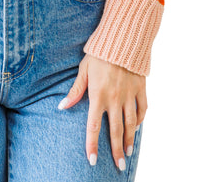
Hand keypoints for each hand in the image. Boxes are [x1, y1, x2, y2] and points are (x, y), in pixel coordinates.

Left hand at [58, 54, 146, 169]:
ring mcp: (129, 95)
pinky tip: (137, 128)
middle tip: (119, 166)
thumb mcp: (84, 70)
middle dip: (117, 151)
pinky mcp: (140, 88)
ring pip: (130, 124)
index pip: (94, 126)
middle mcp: (114, 98)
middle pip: (116, 131)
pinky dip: (140, 121)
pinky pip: (142, 110)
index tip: (92, 161)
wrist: (122, 38)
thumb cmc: (98, 53)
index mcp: (98, 95)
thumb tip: (61, 107)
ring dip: (130, 140)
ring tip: (129, 153)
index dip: (93, 145)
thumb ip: (75, 91)